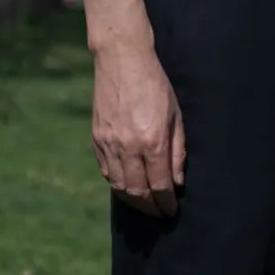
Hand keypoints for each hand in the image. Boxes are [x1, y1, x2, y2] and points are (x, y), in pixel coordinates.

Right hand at [91, 40, 185, 217]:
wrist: (122, 59)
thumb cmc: (155, 84)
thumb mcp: (176, 115)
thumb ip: (177, 151)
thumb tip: (176, 182)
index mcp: (152, 141)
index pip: (160, 186)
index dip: (166, 204)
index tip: (171, 211)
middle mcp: (129, 147)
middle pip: (138, 192)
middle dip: (150, 208)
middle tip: (159, 214)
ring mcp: (109, 144)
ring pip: (119, 186)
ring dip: (133, 200)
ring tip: (144, 204)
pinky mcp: (97, 138)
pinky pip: (106, 171)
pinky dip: (117, 183)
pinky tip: (126, 185)